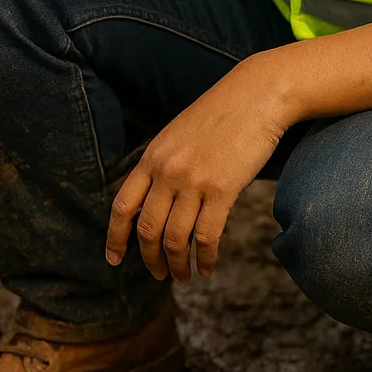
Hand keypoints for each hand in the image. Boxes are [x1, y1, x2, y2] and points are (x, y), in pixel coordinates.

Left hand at [105, 58, 285, 283]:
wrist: (257, 95)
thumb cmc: (222, 113)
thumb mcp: (178, 134)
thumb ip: (164, 164)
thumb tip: (156, 202)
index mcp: (153, 156)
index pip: (123, 206)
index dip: (116, 237)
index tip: (114, 259)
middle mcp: (167, 171)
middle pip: (147, 229)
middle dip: (150, 259)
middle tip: (159, 274)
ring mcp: (194, 181)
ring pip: (175, 240)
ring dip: (177, 266)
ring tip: (184, 276)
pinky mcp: (222, 190)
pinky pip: (207, 237)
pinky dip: (205, 259)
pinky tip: (208, 268)